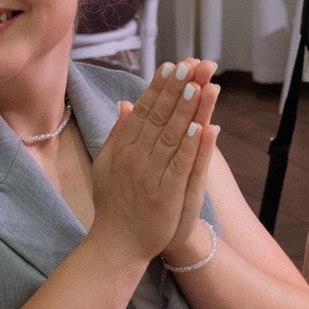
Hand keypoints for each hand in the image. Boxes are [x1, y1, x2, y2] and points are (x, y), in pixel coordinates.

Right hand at [89, 59, 219, 268]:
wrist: (116, 244)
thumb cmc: (114, 204)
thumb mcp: (107, 165)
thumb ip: (118, 135)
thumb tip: (125, 104)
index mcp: (123, 148)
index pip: (144, 110)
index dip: (159, 87)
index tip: (173, 65)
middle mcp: (135, 157)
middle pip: (159, 116)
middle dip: (177, 89)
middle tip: (192, 64)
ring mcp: (150, 175)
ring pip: (171, 135)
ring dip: (186, 109)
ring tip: (199, 83)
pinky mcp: (166, 194)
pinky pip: (179, 164)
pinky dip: (189, 145)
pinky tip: (200, 126)